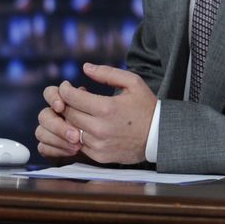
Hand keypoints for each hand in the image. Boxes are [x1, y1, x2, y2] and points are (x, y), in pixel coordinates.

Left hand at [35, 62, 155, 164]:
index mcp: (106, 108)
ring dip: (71, 120)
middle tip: (73, 98)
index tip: (66, 86)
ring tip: (80, 112)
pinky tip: (87, 126)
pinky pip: (78, 144)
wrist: (159, 137)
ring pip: (70, 130)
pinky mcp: (99, 156)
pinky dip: (78, 134)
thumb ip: (107, 73)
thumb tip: (85, 67)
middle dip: (66, 103)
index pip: (71, 97)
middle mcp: (99, 128)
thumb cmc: (146, 107)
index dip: (64, 89)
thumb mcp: (133, 83)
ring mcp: (98, 144)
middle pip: (68, 113)